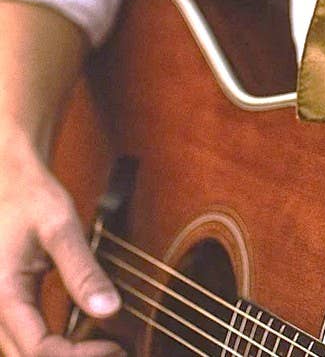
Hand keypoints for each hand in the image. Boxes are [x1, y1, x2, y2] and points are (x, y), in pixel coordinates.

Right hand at [0, 129, 121, 356]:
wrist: (8, 181)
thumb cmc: (31, 198)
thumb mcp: (61, 227)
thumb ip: (82, 270)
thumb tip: (110, 311)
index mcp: (3, 297)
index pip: (40, 352)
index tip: (116, 347)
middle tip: (117, 351)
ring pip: (24, 354)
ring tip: (105, 349)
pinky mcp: (7, 307)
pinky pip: (25, 341)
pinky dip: (54, 348)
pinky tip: (82, 339)